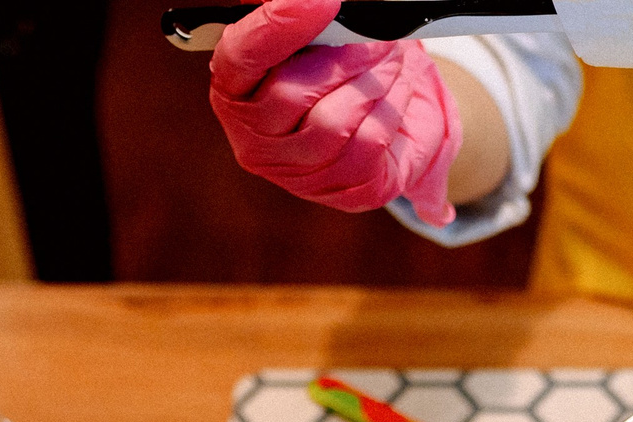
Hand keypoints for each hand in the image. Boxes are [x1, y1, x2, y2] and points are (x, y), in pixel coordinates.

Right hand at [207, 0, 462, 224]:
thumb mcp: (313, 42)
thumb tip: (311, 4)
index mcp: (235, 92)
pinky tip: (397, 90)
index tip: (321, 1)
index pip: (241, 58)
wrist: (391, 122)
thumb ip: (303, 23)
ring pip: (332, 124)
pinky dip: (390, 109)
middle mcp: (256, 142)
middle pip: (290, 94)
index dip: (278, 27)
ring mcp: (298, 174)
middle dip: (342, 57)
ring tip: (390, 60)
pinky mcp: (345, 192)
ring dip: (372, 82)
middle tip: (375, 37)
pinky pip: (368, 145)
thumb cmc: (337, 72)